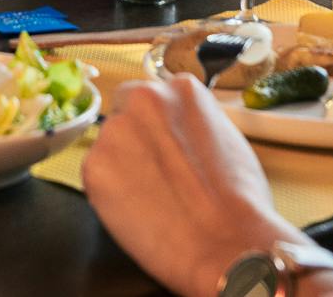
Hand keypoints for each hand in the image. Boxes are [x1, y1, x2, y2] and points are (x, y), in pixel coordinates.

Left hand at [85, 76, 332, 295]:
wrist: (227, 243)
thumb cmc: (239, 200)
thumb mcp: (224, 136)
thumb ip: (191, 123)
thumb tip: (175, 130)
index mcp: (180, 89)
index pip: (154, 97)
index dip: (157, 127)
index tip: (164, 148)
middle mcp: (142, 98)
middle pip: (124, 110)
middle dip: (134, 137)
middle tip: (153, 172)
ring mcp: (114, 131)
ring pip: (109, 145)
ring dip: (122, 165)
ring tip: (151, 197)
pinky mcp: (93, 167)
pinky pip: (98, 175)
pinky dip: (110, 193)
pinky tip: (139, 210)